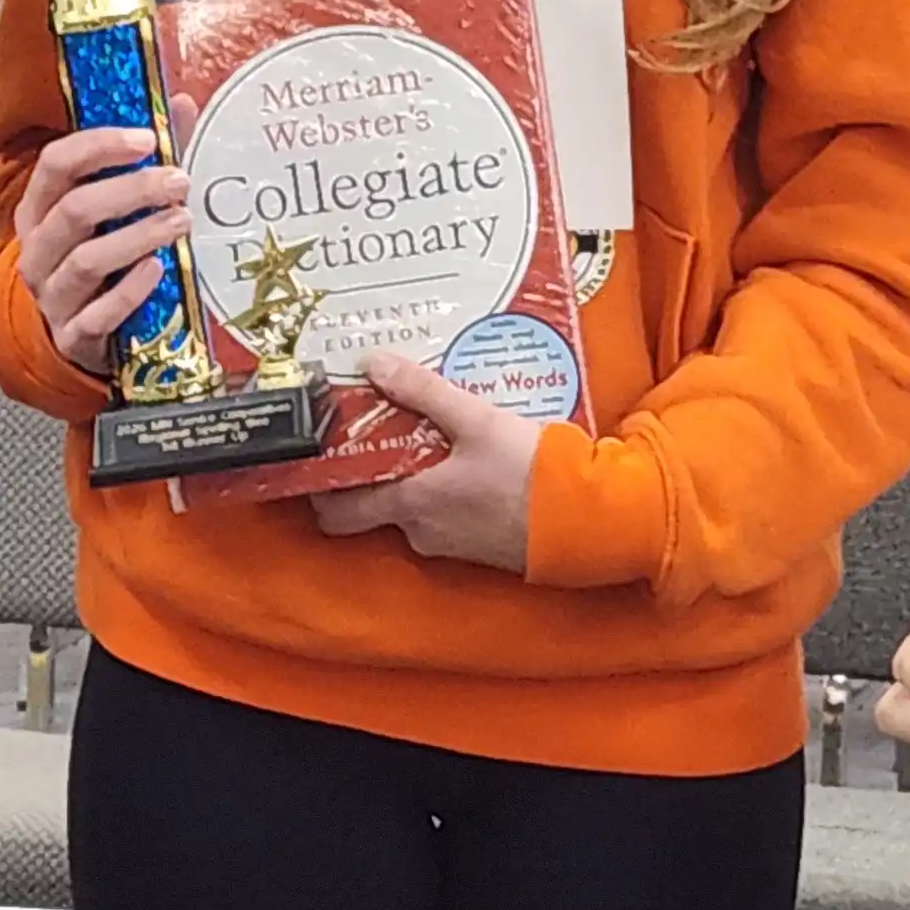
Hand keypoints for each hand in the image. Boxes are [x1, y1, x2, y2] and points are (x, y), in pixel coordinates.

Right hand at [14, 123, 193, 378]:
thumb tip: (181, 107)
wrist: (83, 334)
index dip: (100, 146)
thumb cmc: (100, 261)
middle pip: (75, 210)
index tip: (147, 138)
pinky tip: (158, 269)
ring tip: (180, 220)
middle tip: (177, 182)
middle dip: (131, 190)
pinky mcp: (73, 336)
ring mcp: (52, 296)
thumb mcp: (112, 210)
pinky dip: (130, 291)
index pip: (56, 165)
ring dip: (138, 236)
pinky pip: (98, 314)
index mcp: (39, 210)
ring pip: (87, 260)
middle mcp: (38, 250)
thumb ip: (145, 159)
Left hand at [312, 348, 539, 571]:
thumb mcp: (477, 420)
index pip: (338, 513)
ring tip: (429, 432)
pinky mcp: (479, 545)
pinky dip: (446, 488)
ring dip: (416, 475)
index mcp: (410, 503)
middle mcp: (422, 532)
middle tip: (380, 429)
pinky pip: (446, 514)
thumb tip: (373, 363)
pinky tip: (465, 457)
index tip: (323, 454)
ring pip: (414, 507)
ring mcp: (451, 544)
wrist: (588, 521)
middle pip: (375, 504)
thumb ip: (423, 392)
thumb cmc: (531, 474)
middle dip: (374, 469)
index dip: (322, 487)